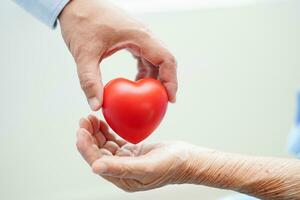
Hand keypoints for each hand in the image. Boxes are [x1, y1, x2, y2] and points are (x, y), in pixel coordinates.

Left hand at [59, 0, 176, 110]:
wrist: (75, 2)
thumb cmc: (80, 22)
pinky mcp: (133, 37)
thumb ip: (89, 81)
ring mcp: (139, 35)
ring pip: (157, 58)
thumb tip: (96, 106)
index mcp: (139, 36)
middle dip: (166, 82)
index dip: (171, 81)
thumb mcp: (83, 54)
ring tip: (150, 96)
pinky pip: (147, 56)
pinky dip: (146, 71)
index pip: (165, 59)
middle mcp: (144, 34)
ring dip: (156, 77)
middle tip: (161, 102)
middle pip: (165, 60)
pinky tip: (137, 81)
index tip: (170, 99)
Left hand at [76, 115, 192, 191]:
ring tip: (91, 118)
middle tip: (84, 120)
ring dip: (96, 133)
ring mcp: (126, 160)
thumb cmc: (172, 165)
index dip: (86, 146)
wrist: (188, 159)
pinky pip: (115, 141)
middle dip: (89, 136)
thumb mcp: (146, 166)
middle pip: (98, 152)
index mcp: (122, 178)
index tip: (81, 130)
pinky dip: (107, 132)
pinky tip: (104, 123)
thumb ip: (121, 168)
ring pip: (105, 146)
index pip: (97, 162)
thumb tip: (95, 167)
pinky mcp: (132, 151)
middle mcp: (121, 170)